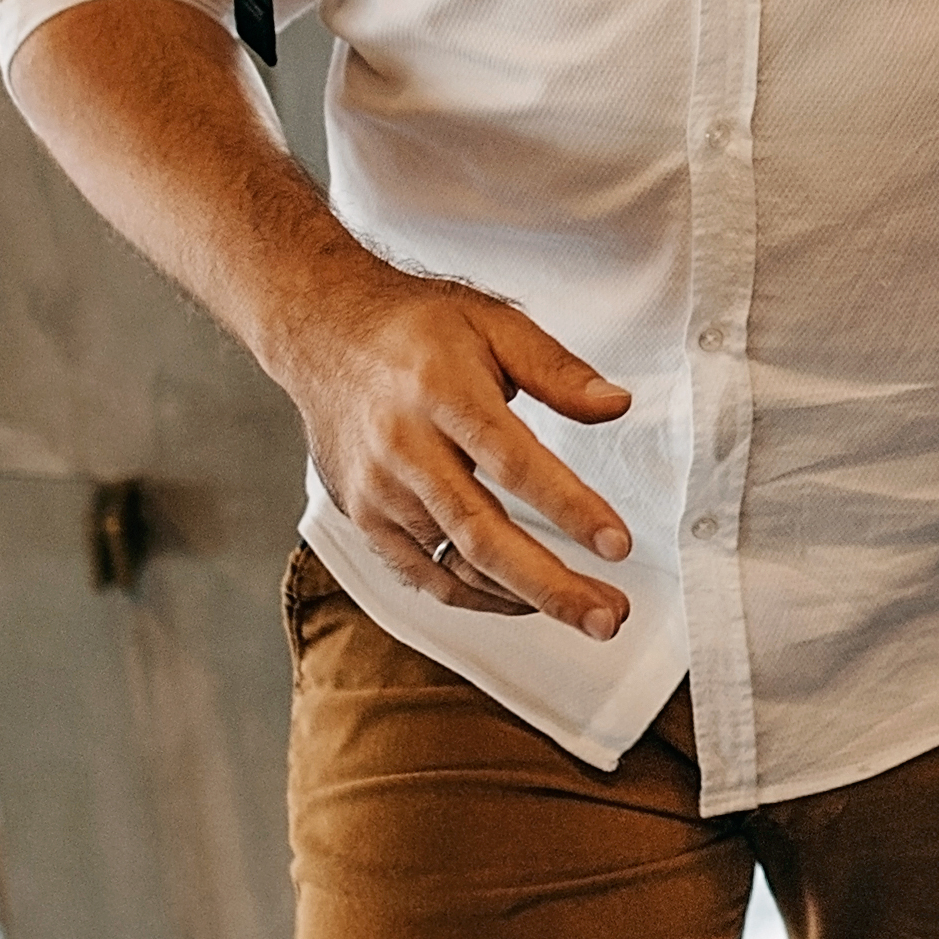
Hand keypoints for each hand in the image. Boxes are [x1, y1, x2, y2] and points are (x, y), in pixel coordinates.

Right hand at [271, 261, 633, 631]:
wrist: (323, 334)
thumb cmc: (413, 329)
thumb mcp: (493, 322)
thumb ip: (556, 369)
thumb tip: (614, 405)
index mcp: (441, 391)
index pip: (512, 462)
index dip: (567, 508)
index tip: (616, 544)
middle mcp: (404, 447)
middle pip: (481, 533)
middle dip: (551, 584)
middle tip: (608, 616)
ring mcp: (379, 489)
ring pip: (455, 565)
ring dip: (526, 597)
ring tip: (589, 614)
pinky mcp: (366, 516)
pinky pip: (425, 575)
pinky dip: (479, 596)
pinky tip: (525, 599)